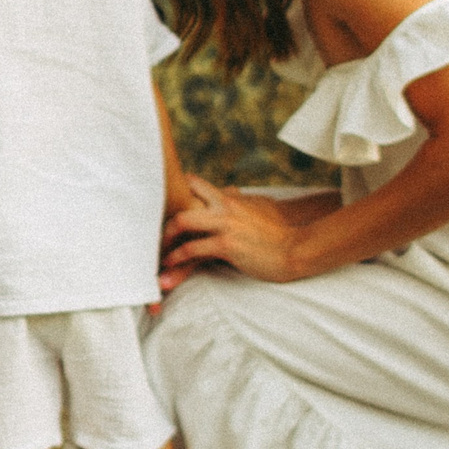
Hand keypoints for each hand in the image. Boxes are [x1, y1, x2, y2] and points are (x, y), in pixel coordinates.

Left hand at [161, 177, 308, 287]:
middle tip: (152, 229)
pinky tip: (169, 264)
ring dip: (164, 238)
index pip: (194, 183)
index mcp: (229, 198)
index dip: (174, 191)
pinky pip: (193, 248)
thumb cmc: (278, 232)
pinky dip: (177, 257)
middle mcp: (224, 206)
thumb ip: (239, 199)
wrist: (296, 249)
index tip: (158, 204)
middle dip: (162, 213)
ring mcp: (225, 224)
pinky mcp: (227, 245)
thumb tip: (230, 191)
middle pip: (182, 197)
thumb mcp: (257, 207)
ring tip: (156, 251)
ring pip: (182, 221)